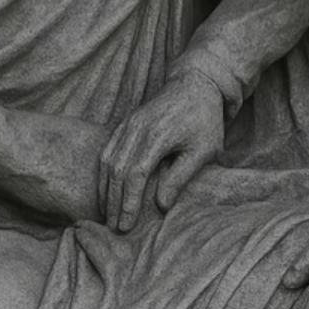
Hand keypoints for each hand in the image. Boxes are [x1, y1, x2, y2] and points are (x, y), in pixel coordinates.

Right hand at [100, 71, 225, 231]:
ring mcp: (128, 124)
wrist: (195, 83)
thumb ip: (181, 177)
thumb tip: (160, 204)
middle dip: (113, 201)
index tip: (126, 224)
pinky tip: (107, 190)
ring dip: (106, 189)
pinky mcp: (124, 123)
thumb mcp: (203, 150)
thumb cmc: (204, 119)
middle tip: (113, 226)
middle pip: (117, 170)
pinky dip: (104, 173)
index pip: (135, 174)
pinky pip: (107, 151)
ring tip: (107, 213)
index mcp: (157, 135)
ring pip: (107, 161)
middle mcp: (136, 128)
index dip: (129, 201)